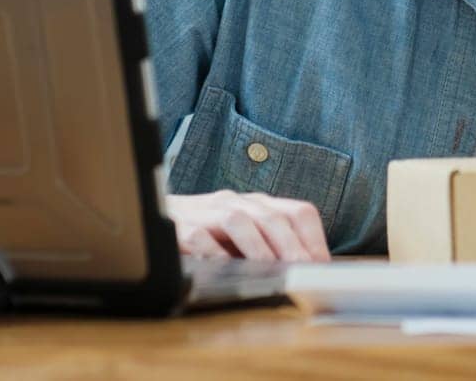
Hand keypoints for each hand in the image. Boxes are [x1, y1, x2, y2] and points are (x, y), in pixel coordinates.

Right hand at [166, 190, 330, 261]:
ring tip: (271, 271)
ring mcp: (208, 211)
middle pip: (271, 216)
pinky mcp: (181, 226)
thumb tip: (306, 273)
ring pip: (239, 221)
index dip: (313, 239)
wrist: (152, 213)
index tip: (322, 266)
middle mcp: (236, 202)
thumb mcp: (244, 234)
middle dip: (291, 246)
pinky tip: (226, 268)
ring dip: (258, 248)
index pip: (296, 211)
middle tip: (302, 271)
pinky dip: (215, 252)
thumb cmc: (207, 230)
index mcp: (257, 203)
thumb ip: (271, 246)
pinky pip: (200, 236)